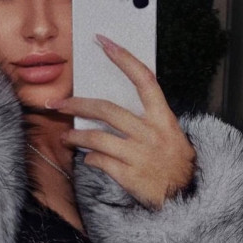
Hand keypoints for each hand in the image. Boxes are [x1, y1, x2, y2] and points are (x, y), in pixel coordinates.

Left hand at [47, 35, 195, 209]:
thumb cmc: (175, 165)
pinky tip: (88, 158)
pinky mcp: (129, 176)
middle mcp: (151, 133)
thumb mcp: (171, 135)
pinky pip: (99, 162)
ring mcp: (140, 155)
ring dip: (76, 136)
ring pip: (97, 138)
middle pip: (107, 110)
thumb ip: (146, 120)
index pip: (144, 79)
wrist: (185, 200)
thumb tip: (112, 108)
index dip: (123, 59)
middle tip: (56, 103)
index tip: (104, 42)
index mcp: (164, 118)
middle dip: (77, 104)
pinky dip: (90, 159)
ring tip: (66, 137)